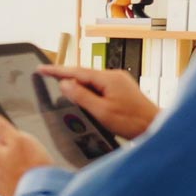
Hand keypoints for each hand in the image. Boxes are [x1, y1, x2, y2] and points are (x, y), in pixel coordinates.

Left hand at [0, 112, 52, 195]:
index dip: (17, 142)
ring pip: (11, 171)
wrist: (42, 193)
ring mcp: (0, 185)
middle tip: (31, 160)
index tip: (25, 148)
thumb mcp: (18, 138)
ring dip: (20, 170)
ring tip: (32, 172)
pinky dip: (22, 182)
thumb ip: (0, 127)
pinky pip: (15, 184)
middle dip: (18, 157)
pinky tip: (30, 181)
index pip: (2, 142)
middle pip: (6, 157)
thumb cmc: (32, 166)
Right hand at [36, 64, 158, 138]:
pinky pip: (99, 87)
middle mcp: (114, 76)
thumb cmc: (131, 122)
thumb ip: (81, 96)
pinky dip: (88, 91)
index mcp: (108, 78)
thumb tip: (65, 84)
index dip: (56, 71)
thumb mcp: (101, 111)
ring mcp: (119, 82)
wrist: (155, 126)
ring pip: (91, 81)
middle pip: (83, 75)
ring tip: (62, 91)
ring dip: (77, 86)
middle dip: (64, 77)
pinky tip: (83, 99)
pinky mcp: (121, 90)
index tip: (41, 68)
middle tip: (45, 76)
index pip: (76, 71)